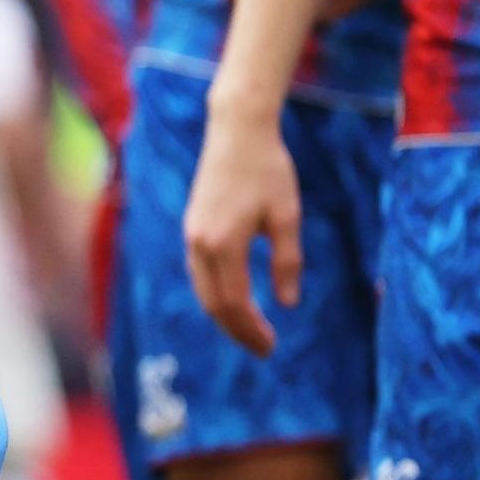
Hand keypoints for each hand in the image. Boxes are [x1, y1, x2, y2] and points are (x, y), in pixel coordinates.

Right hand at [183, 97, 298, 355]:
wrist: (236, 131)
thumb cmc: (268, 169)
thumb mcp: (287, 216)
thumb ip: (287, 262)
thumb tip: (287, 304)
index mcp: (224, 244)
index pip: (235, 303)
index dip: (252, 330)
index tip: (271, 347)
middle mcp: (200, 243)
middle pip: (214, 304)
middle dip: (237, 330)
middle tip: (263, 349)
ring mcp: (192, 235)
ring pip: (203, 291)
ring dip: (224, 316)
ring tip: (249, 330)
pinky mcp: (192, 227)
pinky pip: (199, 273)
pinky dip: (215, 295)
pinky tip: (234, 299)